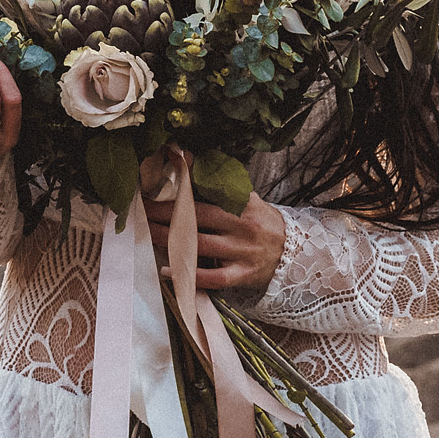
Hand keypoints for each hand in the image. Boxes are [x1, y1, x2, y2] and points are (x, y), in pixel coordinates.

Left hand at [140, 189, 287, 292]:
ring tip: (147, 233)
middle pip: (199, 217)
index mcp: (244, 203)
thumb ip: (220, 186)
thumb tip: (185, 160)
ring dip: (170, 240)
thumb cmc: (260, 223)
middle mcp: (244, 226)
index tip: (160, 178)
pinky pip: (212, 278)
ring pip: (201, 246)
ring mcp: (243, 252)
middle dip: (167, 212)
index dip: (184, 183)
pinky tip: (167, 269)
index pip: (211, 189)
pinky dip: (189, 274)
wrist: (296, 252)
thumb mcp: (246, 200)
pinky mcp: (242, 275)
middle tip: (143, 208)